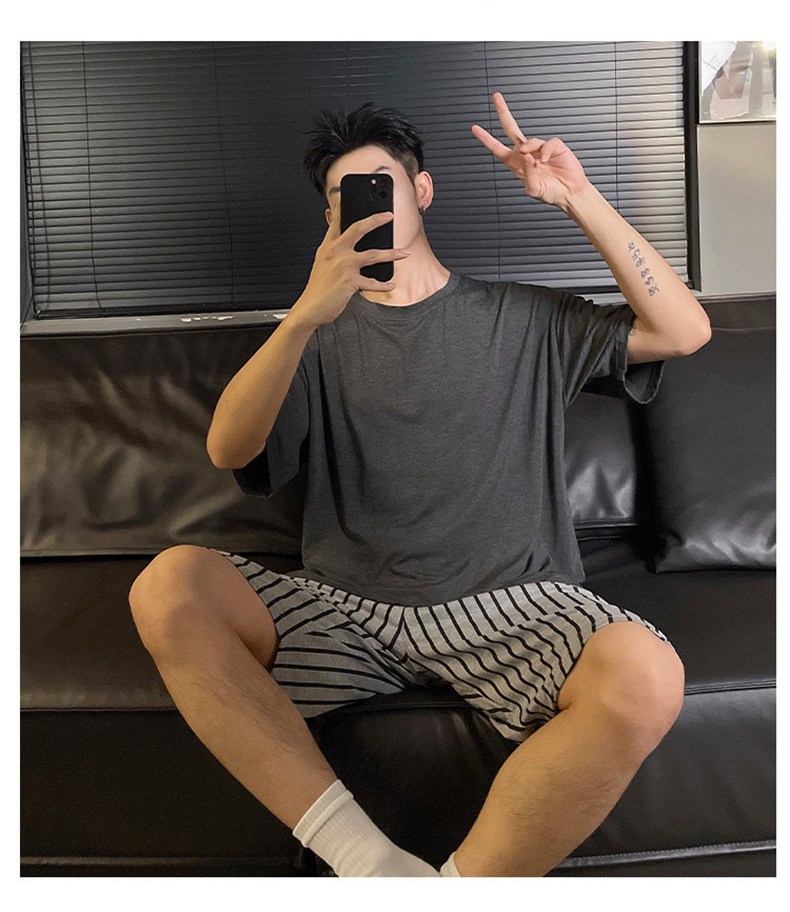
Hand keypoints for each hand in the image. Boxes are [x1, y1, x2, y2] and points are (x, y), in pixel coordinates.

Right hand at [290, 211, 409, 328]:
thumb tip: (345, 243)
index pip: (337, 222)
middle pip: (358, 229)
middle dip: (376, 220)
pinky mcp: (350, 281)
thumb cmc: (318, 288)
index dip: (344, 207)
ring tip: (405, 253)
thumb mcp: (322, 263)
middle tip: (389, 215)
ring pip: (373, 254)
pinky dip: (383, 285)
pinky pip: (372, 282)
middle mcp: (336, 252)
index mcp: (328, 247)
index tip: (353, 196)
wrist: (311, 307)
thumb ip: (333, 251)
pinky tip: (391, 285)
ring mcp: (343, 265)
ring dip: (392, 253)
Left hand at [472, 92, 590, 209]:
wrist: (569, 194)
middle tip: (496, 97)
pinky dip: (547, 151)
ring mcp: (540, 149)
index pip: (497, 149)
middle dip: (503, 113)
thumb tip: (527, 156)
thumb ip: (528, 174)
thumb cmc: (550, 194)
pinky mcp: (555, 147)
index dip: (486, 139)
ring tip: (537, 161)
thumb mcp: (534, 190)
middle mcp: (526, 154)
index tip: (475, 128)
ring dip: (530, 148)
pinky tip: (547, 160)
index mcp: (516, 164)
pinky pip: (548, 143)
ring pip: (530, 140)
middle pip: (511, 129)